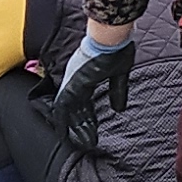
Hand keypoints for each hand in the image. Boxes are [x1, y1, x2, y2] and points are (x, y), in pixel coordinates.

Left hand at [50, 38, 134, 152]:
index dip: (88, 117)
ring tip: (76, 142)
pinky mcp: (71, 86)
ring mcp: (73, 84)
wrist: (109, 39)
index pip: (85, 102)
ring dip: (73, 128)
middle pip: (77, 110)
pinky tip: (62, 133)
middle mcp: (77, 81)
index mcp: (87, 77)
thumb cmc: (115, 50)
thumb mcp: (119, 76)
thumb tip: (119, 109)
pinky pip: (62, 108)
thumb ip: (117, 92)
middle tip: (85, 142)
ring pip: (69, 112)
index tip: (91, 129)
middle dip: (81, 127)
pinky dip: (62, 121)